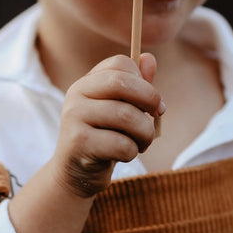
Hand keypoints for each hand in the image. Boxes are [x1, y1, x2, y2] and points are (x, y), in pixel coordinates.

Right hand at [50, 53, 162, 197]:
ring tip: (143, 142)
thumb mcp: (120, 109)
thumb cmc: (104, 137)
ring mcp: (74, 118)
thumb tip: (150, 58)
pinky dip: (133, 151)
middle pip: (121, 83)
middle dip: (150, 99)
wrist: (76, 174)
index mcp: (87, 83)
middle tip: (158, 115)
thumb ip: (136, 85)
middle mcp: (76, 95)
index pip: (120, 64)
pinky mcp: (79, 143)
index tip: (153, 101)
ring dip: (146, 132)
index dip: (144, 80)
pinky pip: (121, 144)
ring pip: (127, 116)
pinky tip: (125, 154)